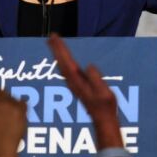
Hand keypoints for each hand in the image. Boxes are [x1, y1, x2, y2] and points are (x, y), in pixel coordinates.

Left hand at [48, 34, 121, 148]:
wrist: (103, 119)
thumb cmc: (105, 106)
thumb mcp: (104, 92)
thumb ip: (96, 79)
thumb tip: (89, 66)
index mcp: (78, 81)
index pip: (67, 62)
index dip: (60, 49)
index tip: (55, 38)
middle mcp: (73, 82)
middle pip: (62, 62)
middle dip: (56, 48)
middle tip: (51, 36)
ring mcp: (74, 84)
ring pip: (62, 65)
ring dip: (58, 54)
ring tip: (53, 44)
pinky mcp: (77, 86)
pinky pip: (67, 69)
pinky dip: (63, 61)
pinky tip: (62, 58)